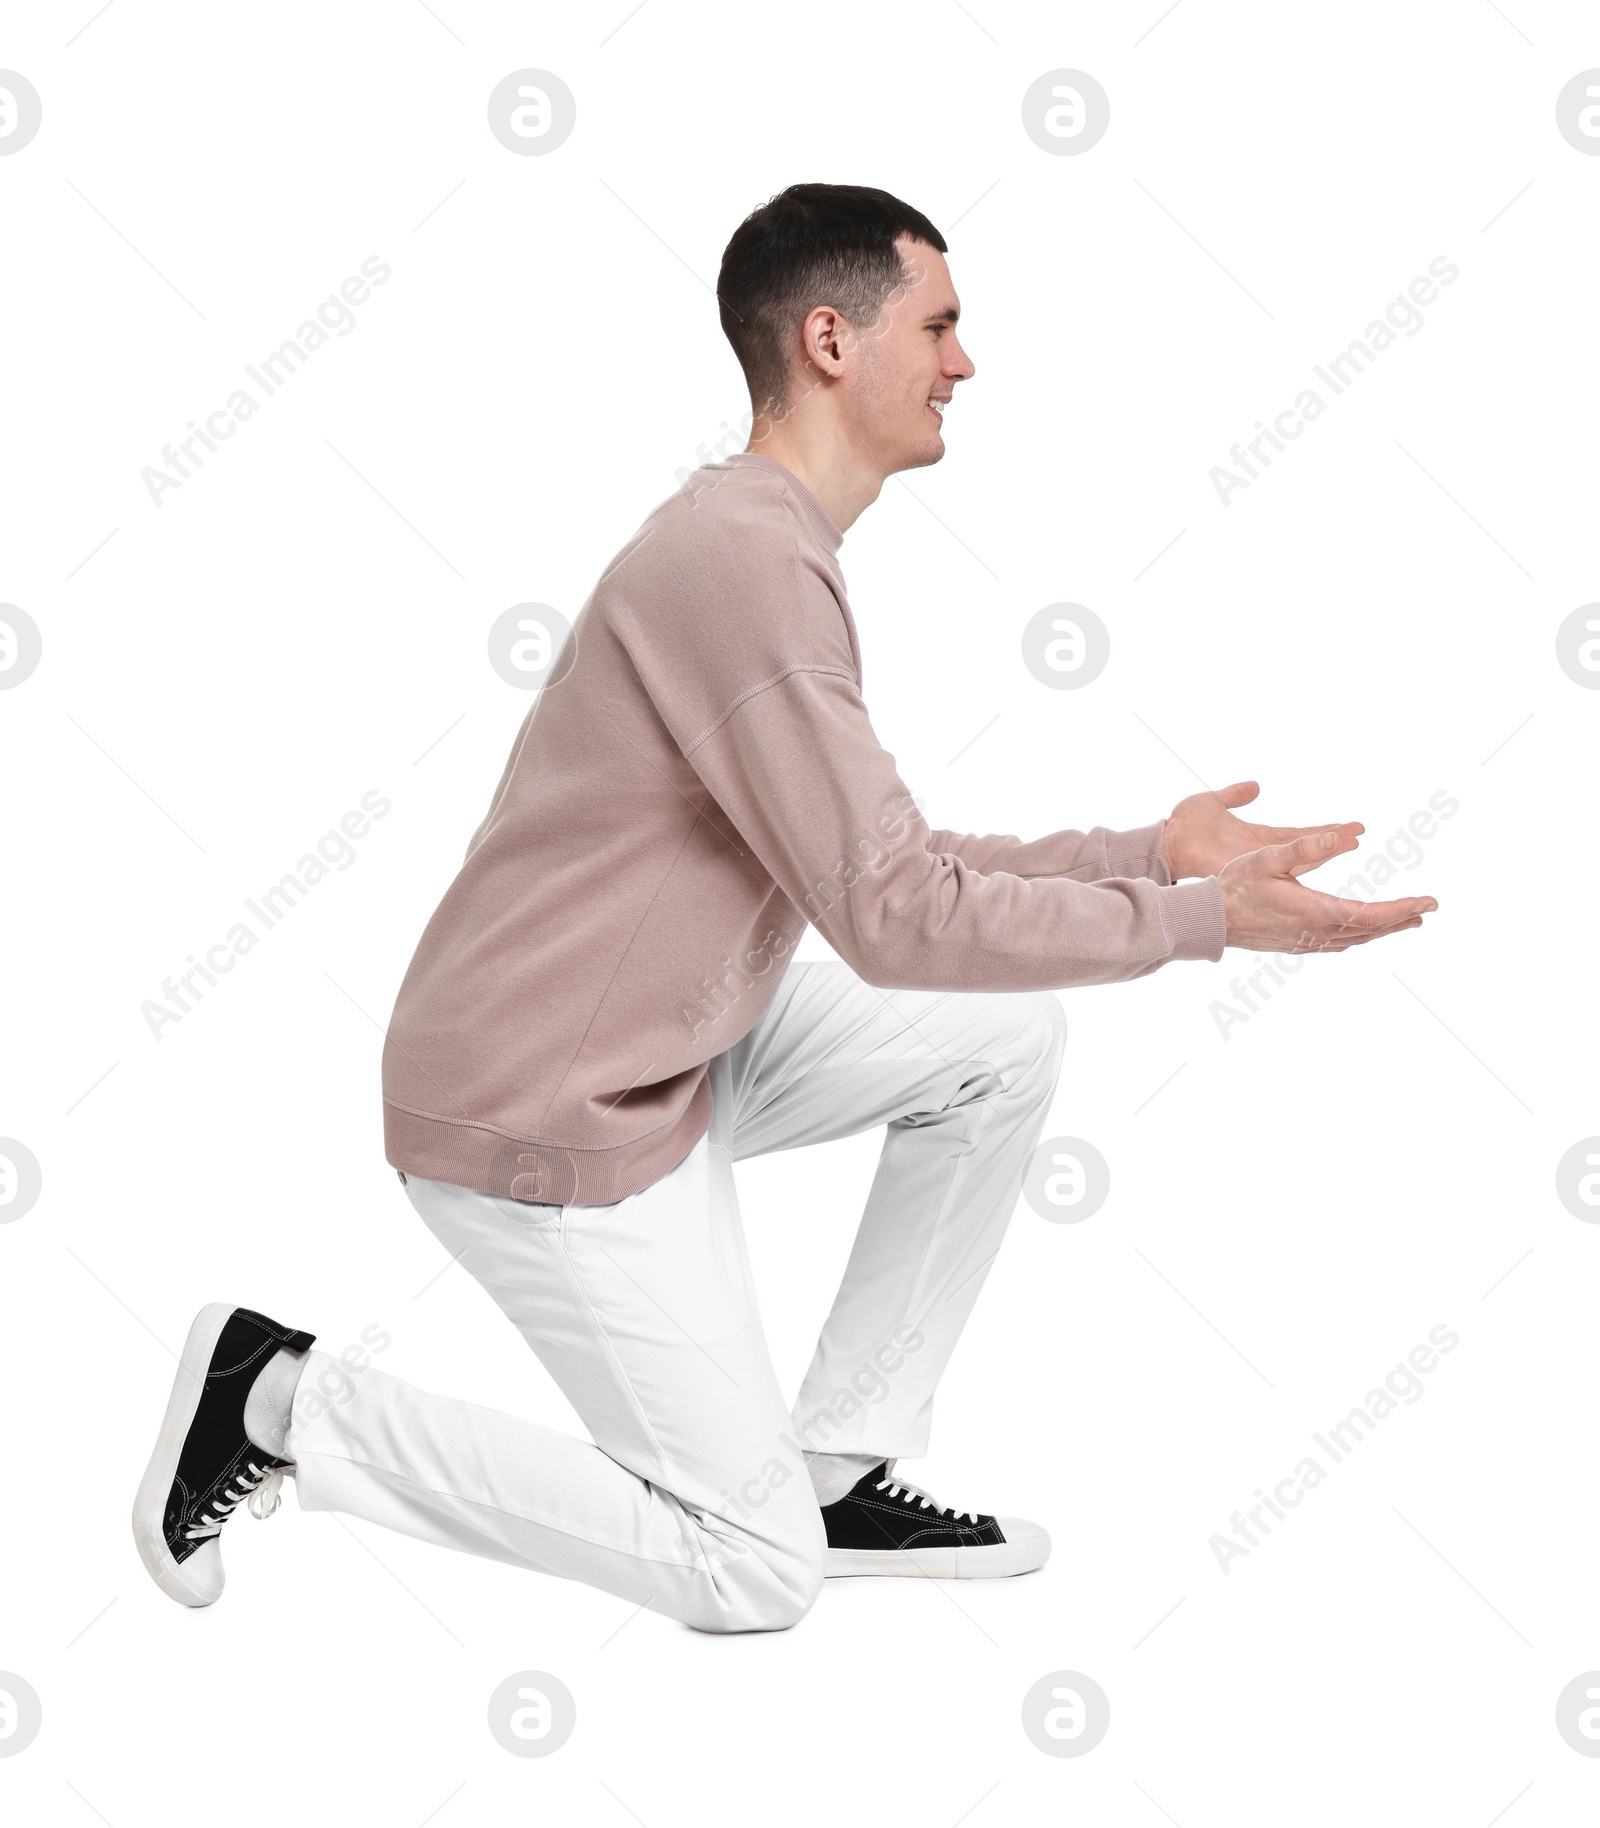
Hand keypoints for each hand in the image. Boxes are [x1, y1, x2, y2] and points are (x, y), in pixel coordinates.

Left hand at [1162, 779, 1359, 879]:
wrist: (1164, 842)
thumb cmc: (1182, 826)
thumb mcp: (1214, 802)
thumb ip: (1234, 794)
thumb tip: (1254, 785)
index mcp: (1257, 837)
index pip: (1299, 835)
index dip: (1324, 831)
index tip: (1351, 827)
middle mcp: (1261, 853)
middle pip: (1307, 848)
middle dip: (1334, 840)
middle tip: (1360, 834)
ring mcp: (1255, 862)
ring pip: (1300, 858)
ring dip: (1326, 849)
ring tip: (1353, 841)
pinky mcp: (1246, 867)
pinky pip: (1279, 865)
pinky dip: (1302, 861)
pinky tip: (1322, 856)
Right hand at [1218, 828, 1437, 952]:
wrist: (1207, 920)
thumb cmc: (1233, 885)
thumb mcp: (1267, 857)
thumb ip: (1306, 847)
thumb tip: (1341, 836)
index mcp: (1313, 910)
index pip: (1371, 914)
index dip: (1403, 908)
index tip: (1428, 902)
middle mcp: (1315, 932)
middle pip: (1370, 929)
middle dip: (1402, 918)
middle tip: (1428, 909)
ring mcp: (1306, 942)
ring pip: (1356, 939)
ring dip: (1384, 929)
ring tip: (1406, 920)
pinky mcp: (1296, 945)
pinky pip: (1339, 944)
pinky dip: (1360, 936)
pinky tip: (1362, 931)